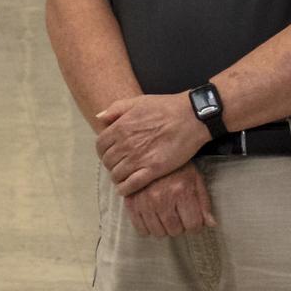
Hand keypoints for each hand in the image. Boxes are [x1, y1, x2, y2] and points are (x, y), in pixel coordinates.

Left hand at [96, 92, 211, 195]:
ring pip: (117, 174)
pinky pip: (131, 185)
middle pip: (107, 162)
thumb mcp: (137, 101)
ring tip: (123, 177)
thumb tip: (99, 118)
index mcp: (120, 127)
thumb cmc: (166, 107)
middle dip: (111, 165)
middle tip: (119, 166)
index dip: (103, 151)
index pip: (100, 146)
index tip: (111, 153)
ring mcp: (138, 158)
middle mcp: (126, 144)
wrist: (191, 117)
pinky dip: (125, 189)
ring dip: (117, 177)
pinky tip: (126, 189)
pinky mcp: (153, 170)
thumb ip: (115, 109)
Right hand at [124, 164, 215, 238]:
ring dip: (164, 228)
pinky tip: (153, 219)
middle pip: (175, 231)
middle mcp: (162, 198)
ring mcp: (145, 201)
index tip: (192, 220)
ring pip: (158, 232)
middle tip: (178, 216)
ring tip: (166, 216)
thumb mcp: (195, 180)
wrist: (152, 151)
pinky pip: (140, 228)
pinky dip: (148, 228)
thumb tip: (211, 224)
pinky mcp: (131, 202)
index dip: (195, 225)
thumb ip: (204, 203)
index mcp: (181, 191)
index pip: (193, 225)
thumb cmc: (177, 166)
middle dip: (180, 226)